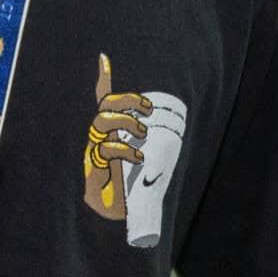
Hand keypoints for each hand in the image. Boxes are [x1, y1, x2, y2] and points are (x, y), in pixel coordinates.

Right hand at [85, 52, 151, 220]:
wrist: (118, 218)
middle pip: (105, 104)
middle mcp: (99, 137)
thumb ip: (158, 145)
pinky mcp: (94, 168)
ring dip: (125, 122)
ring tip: (143, 132)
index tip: (104, 57)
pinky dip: (124, 149)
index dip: (103, 78)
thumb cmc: (134, 188)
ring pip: (101, 121)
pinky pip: (105, 148)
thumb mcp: (148, 161)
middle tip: (147, 109)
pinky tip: (138, 157)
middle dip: (127, 100)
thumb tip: (183, 129)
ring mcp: (94, 151)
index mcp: (111, 131)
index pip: (103, 99)